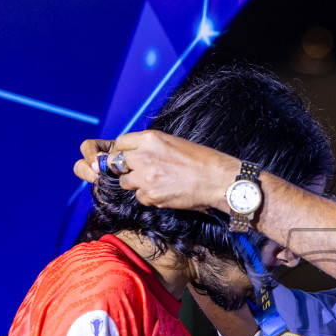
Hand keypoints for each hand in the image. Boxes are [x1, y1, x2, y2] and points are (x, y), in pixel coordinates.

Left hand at [75, 133, 239, 212]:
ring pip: (124, 182)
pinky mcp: (151, 195)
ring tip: (152, 183)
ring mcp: (145, 177)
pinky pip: (139, 197)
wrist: (217, 179)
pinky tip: (163, 192)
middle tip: (137, 172)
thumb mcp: (173, 142)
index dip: (121, 151)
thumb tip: (136, 153)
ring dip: (135, 184)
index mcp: (149, 139)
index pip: (120, 143)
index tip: (125, 157)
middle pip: (118, 162)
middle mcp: (143, 156)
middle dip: (125, 168)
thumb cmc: (201, 160)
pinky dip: (148, 197)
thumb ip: (151, 146)